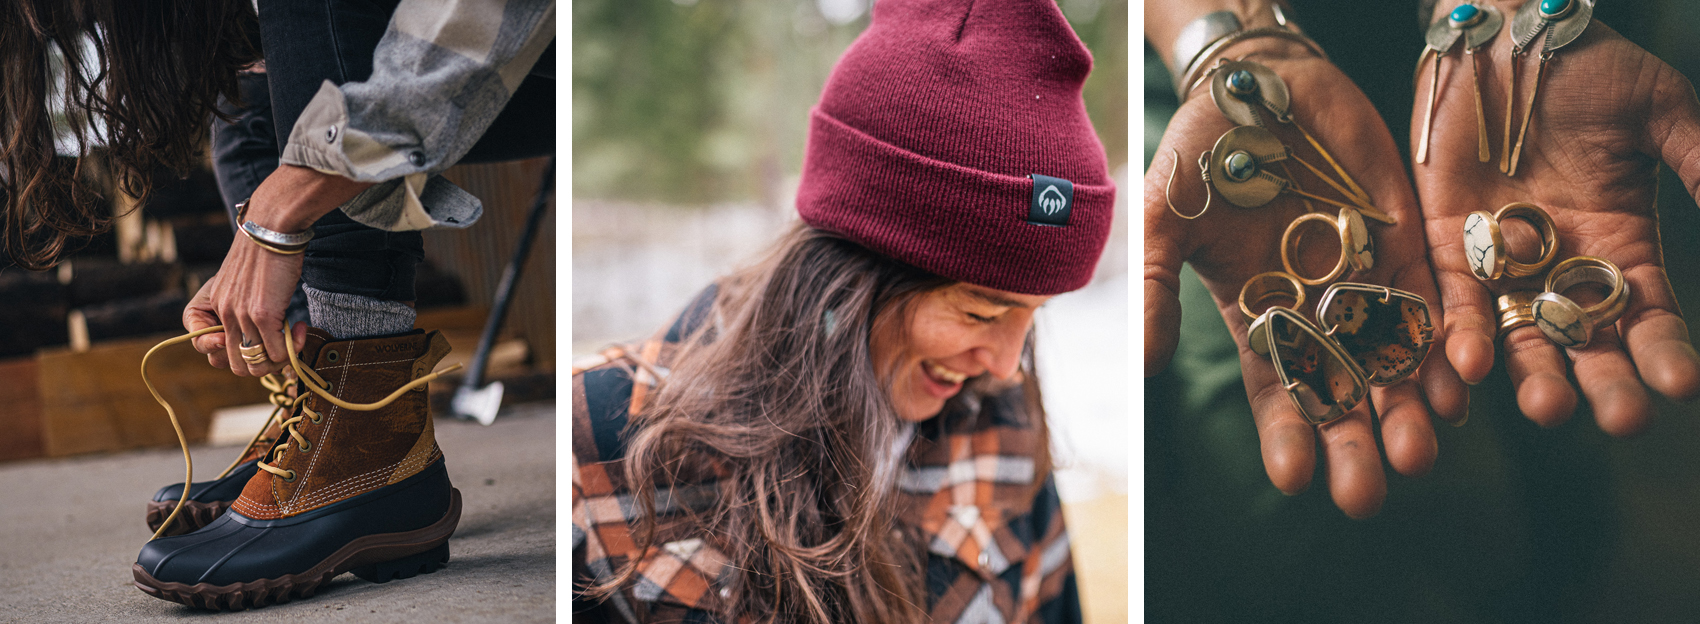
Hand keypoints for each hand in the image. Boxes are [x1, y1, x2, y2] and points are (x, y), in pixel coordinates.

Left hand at [182, 164, 370, 375]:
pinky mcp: (263, 314)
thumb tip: (263, 332)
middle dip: (263, 364)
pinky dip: (292, 348)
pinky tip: (299, 329)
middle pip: (237, 364)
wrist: (272, 228)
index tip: (259, 342)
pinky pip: (276, 351)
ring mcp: (241, 316)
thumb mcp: (243, 282)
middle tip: (281, 347)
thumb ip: (243, 306)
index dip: (237, 355)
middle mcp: (224, 314)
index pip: (210, 351)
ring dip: (279, 360)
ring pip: (256, 363)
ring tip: (292, 340)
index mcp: (215, 306)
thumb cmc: (264, 252)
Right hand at [1146, 42, 1468, 518]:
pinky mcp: (1410, 241)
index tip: (1295, 479)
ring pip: (1398, 358)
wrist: (1261, 83)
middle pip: (1346, 392)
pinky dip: (1450, 341)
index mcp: (1258, 316)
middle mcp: (1318, 311)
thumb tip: (1148, 366)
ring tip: (1423, 448)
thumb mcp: (1167, 217)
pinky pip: (1438, 301)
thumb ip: (1160, 286)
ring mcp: (1368, 279)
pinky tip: (1461, 381)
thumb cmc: (1201, 152)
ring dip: (1411, 406)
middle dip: (1359, 443)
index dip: (1287, 435)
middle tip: (1371, 492)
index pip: (1277, 391)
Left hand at [1412, 8, 1699, 434]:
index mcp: (1621, 246)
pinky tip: (1470, 368)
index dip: (1663, 351)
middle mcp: (1562, 269)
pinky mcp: (1445, 247)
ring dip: (1532, 375)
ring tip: (1548, 408)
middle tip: (1621, 420)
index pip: (1648, 316)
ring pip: (1518, 336)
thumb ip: (1697, 163)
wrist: (1505, 41)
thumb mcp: (1658, 113)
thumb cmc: (1590, 71)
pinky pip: (1452, 302)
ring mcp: (1503, 264)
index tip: (1680, 385)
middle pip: (1585, 342)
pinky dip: (1460, 335)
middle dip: (1602, 382)